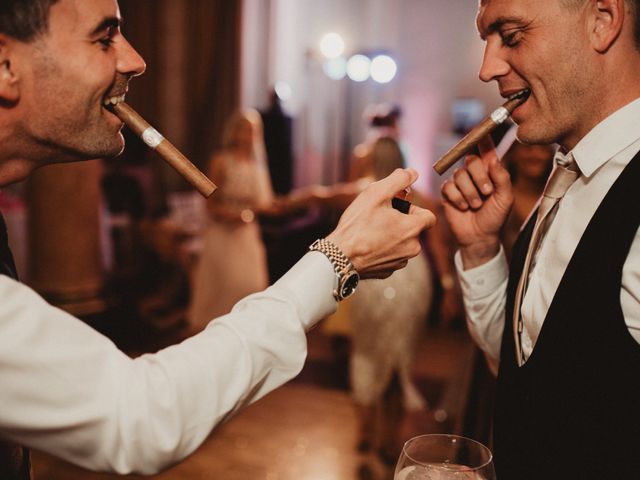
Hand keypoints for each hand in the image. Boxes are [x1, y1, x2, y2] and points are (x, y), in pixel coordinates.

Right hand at [326, 168, 435, 278]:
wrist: (339, 257)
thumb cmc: (357, 224)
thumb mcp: (376, 193)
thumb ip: (398, 180)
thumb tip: (413, 173)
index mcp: (412, 228)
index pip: (429, 217)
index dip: (415, 209)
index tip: (398, 208)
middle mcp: (412, 248)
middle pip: (414, 231)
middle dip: (401, 222)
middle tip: (380, 217)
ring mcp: (400, 262)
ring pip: (403, 244)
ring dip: (392, 237)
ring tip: (371, 231)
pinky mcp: (388, 272)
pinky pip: (391, 257)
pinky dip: (383, 250)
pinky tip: (367, 245)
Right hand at [440, 136, 512, 268]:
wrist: (479, 237)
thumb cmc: (495, 217)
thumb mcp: (505, 198)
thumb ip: (502, 178)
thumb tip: (493, 159)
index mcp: (490, 171)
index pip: (486, 150)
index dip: (484, 138)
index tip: (483, 127)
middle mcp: (474, 174)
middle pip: (471, 160)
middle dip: (479, 176)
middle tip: (487, 192)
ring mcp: (459, 183)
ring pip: (459, 175)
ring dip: (470, 192)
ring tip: (476, 205)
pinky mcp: (447, 193)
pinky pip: (448, 186)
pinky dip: (457, 198)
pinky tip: (463, 207)